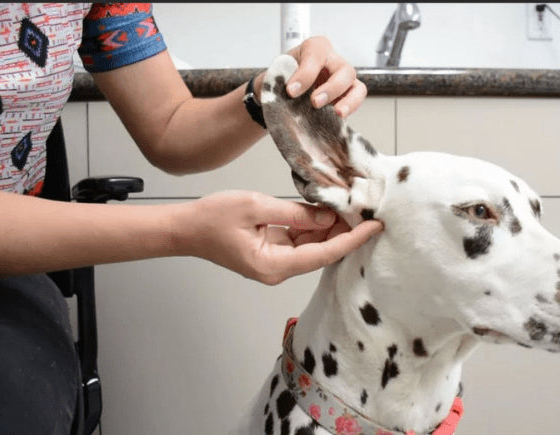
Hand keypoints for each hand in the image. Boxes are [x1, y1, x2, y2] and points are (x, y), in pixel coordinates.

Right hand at [174, 191, 382, 284]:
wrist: (185, 228)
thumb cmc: (212, 218)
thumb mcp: (256, 207)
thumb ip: (295, 213)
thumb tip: (327, 215)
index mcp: (273, 265)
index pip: (324, 254)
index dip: (352, 240)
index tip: (374, 227)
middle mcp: (277, 270)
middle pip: (321, 252)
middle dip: (345, 231)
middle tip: (368, 209)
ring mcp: (275, 263)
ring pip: (312, 246)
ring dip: (331, 228)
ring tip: (352, 207)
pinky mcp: (272, 252)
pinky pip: (300, 241)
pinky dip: (315, 226)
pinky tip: (328, 211)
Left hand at [255, 36, 366, 117]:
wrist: (283, 91)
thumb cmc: (283, 77)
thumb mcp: (277, 73)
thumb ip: (280, 79)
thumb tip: (286, 93)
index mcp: (315, 48)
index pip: (316, 55)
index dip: (305, 73)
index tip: (291, 91)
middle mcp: (334, 61)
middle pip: (344, 70)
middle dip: (331, 88)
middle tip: (314, 102)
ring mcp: (344, 80)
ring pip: (358, 87)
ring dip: (349, 101)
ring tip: (337, 114)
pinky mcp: (348, 97)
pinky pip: (357, 101)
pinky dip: (350, 110)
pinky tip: (337, 119)